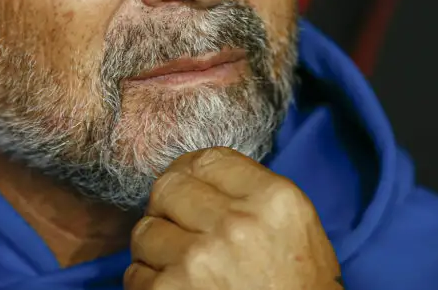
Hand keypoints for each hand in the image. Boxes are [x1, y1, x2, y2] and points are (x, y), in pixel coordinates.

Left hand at [125, 147, 341, 288]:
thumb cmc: (301, 289)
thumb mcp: (297, 228)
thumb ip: (252, 195)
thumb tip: (198, 176)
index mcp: (272, 200)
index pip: (208, 160)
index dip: (190, 172)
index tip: (185, 186)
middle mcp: (235, 224)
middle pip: (168, 187)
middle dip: (166, 207)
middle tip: (176, 228)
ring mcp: (199, 260)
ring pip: (145, 231)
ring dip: (155, 248)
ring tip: (178, 266)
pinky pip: (136, 274)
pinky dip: (148, 283)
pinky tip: (174, 289)